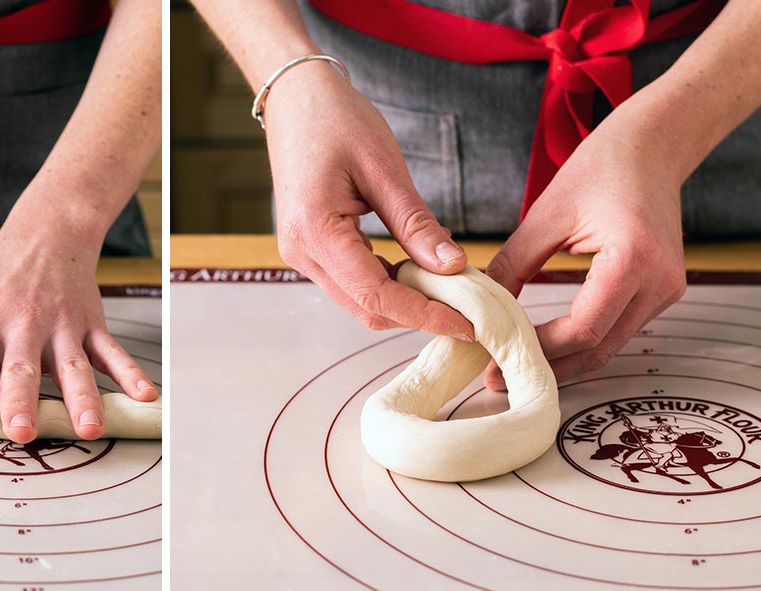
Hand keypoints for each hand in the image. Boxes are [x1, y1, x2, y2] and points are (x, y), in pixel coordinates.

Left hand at [0, 216, 157, 442]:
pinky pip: (113, 354)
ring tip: (88, 429)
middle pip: (22, 369)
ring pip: (73, 368)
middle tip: (20, 433)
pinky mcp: (93, 327)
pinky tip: (145, 398)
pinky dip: (130, 374)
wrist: (48, 231)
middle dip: (22, 401)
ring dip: (83, 399)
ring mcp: (63, 328)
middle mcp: (25, 326)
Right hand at [263, 67, 472, 338]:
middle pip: (366, 308)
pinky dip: (388, 282)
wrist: (295, 98)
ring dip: (404, 298)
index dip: (423, 314)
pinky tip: (417, 266)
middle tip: (464, 304)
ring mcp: (301, 256)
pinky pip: (352, 282)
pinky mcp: (309, 251)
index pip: (376, 294)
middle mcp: (302, 253)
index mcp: (316, 232)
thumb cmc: (337, 120)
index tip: (465, 323)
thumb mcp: (385, 168)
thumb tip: (452, 267)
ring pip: (359, 300)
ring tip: (446, 282)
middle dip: (416, 312)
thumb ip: (416, 224)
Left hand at [486, 102, 687, 387]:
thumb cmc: (601, 168)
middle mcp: (659, 280)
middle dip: (546, 368)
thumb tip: (478, 313)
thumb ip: (511, 267)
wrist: (654, 145)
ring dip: (563, 363)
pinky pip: (617, 331)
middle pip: (597, 349)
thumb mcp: (544, 216)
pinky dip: (581, 344)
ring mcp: (666, 290)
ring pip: (609, 348)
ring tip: (516, 367)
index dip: (537, 352)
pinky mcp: (662, 292)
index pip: (583, 329)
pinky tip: (546, 348)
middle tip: (499, 379)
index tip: (495, 361)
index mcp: (633, 257)